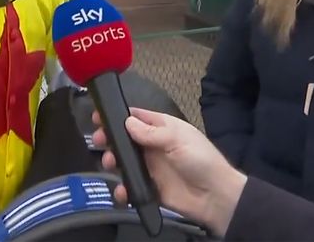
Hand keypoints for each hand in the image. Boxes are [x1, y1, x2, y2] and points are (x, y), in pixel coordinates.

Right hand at [92, 107, 246, 236]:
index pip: (137, 117)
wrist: (215, 197)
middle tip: (98, 141)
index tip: (98, 117)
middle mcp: (154, 145)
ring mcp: (151, 167)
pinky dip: (122, 188)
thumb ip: (151, 132)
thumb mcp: (177, 140)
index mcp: (163, 128)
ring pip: (124, 161)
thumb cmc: (200, 161)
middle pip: (125, 138)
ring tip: (110, 164)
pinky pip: (130, 186)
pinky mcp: (150, 187)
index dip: (118, 115)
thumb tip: (127, 122)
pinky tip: (122, 190)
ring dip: (112, 161)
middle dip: (110, 139)